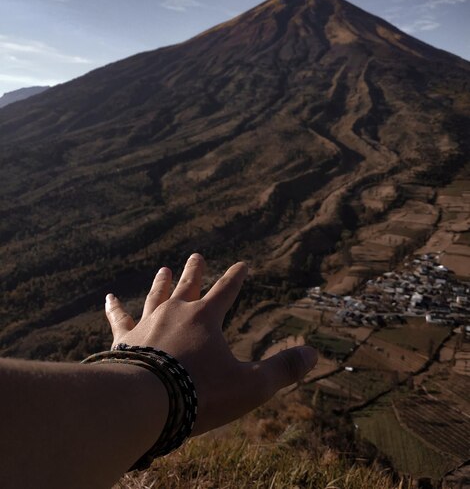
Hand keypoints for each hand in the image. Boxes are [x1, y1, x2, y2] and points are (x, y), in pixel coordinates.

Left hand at [105, 253, 316, 434]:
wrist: (146, 402)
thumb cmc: (201, 393)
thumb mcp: (252, 385)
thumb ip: (283, 369)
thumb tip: (314, 354)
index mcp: (206, 317)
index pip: (227, 290)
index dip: (236, 277)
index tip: (242, 264)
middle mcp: (176, 312)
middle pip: (188, 285)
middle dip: (195, 271)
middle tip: (197, 256)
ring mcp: (148, 323)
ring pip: (157, 296)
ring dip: (162, 282)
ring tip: (163, 269)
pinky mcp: (125, 340)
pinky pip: (119, 319)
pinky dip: (114, 308)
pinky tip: (108, 298)